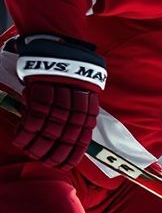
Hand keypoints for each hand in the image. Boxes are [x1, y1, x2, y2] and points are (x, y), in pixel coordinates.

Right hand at [13, 35, 105, 169]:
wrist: (61, 46)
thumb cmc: (70, 74)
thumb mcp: (80, 95)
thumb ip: (76, 116)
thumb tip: (69, 141)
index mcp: (89, 108)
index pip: (82, 138)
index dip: (72, 154)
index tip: (63, 166)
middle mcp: (77, 105)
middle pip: (65, 138)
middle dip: (53, 154)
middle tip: (43, 162)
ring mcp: (61, 98)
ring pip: (50, 130)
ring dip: (38, 146)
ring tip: (30, 153)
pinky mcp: (44, 91)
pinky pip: (35, 117)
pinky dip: (27, 131)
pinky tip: (21, 139)